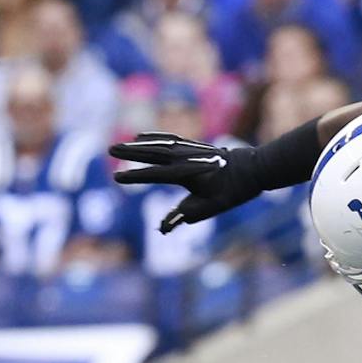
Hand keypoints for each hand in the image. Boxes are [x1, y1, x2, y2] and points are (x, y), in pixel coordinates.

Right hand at [111, 132, 263, 232]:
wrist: (251, 170)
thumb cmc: (229, 193)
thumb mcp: (207, 209)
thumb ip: (183, 216)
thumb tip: (162, 228)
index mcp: (188, 173)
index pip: (156, 175)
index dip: (135, 176)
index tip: (116, 177)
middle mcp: (187, 157)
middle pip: (154, 153)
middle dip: (131, 152)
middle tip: (109, 149)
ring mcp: (189, 149)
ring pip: (159, 144)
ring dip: (138, 144)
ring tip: (119, 144)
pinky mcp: (192, 146)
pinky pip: (169, 139)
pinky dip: (154, 136)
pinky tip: (141, 135)